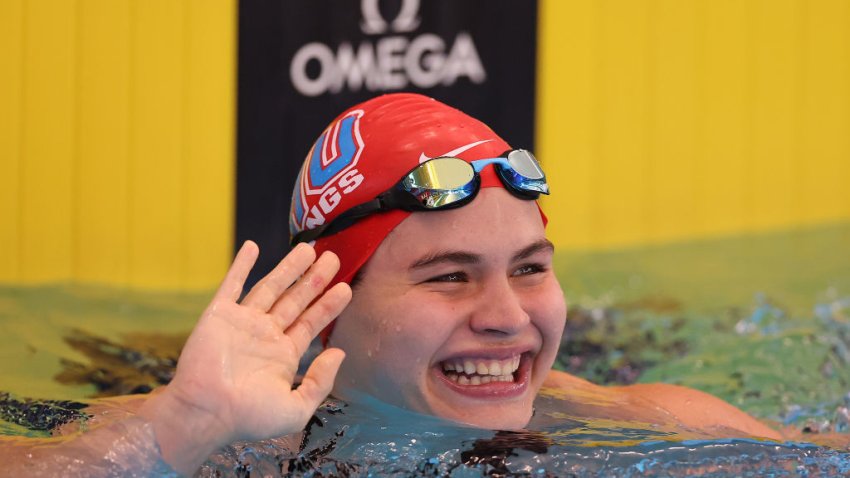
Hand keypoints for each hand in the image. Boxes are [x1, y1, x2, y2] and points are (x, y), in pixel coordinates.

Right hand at [140, 241, 349, 472]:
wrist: (206, 412)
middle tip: (333, 257)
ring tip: (308, 248)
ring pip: (271, 287)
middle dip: (315, 279)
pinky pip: (232, 284)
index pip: (312, 323)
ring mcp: (243, 322)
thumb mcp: (297, 409)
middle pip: (296, 299)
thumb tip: (339, 353)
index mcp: (284, 355)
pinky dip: (241, 265)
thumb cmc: (250, 416)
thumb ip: (320, 381)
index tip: (346, 287)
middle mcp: (266, 334)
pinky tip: (253, 246)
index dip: (329, 305)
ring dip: (288, 267)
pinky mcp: (219, 314)